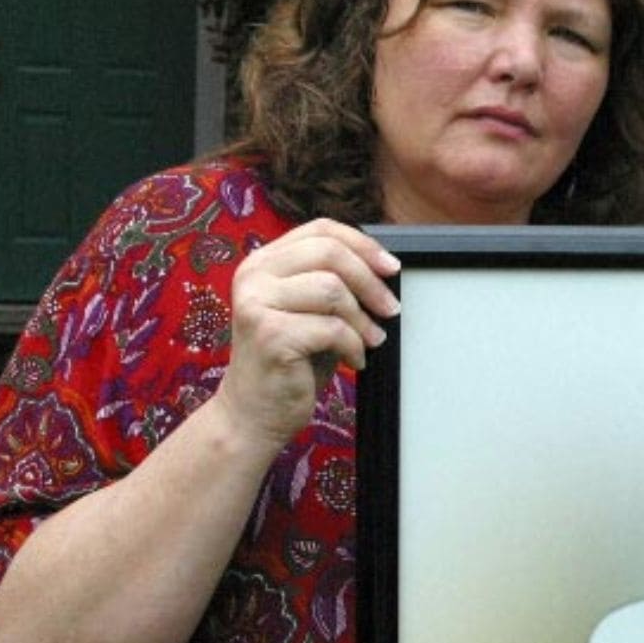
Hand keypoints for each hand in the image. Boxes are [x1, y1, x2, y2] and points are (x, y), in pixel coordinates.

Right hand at [207, 218, 401, 462]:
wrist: (252, 412)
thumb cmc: (290, 361)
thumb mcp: (310, 310)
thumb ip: (332, 280)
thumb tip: (385, 266)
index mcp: (263, 262)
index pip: (321, 229)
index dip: (363, 244)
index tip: (391, 267)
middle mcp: (253, 276)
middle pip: (329, 253)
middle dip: (370, 281)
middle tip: (390, 309)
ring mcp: (256, 303)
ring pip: (332, 290)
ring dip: (362, 319)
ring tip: (370, 340)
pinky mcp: (270, 335)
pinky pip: (332, 328)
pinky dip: (354, 346)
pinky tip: (353, 361)